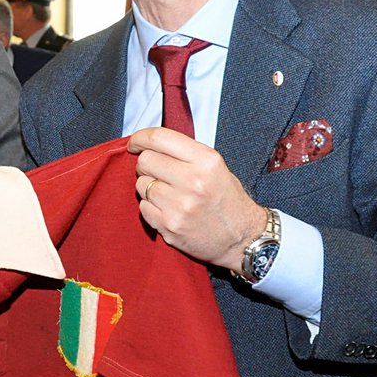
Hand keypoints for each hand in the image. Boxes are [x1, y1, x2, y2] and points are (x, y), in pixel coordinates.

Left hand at [127, 127, 269, 272]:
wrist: (242, 238)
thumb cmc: (227, 200)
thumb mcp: (216, 167)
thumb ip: (185, 153)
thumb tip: (149, 144)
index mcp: (206, 161)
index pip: (160, 138)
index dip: (141, 138)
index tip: (135, 143)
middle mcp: (193, 181)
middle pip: (146, 160)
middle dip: (147, 164)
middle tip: (157, 172)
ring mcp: (179, 206)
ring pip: (142, 184)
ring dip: (149, 187)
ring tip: (168, 194)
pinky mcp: (169, 226)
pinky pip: (143, 207)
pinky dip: (151, 207)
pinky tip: (168, 209)